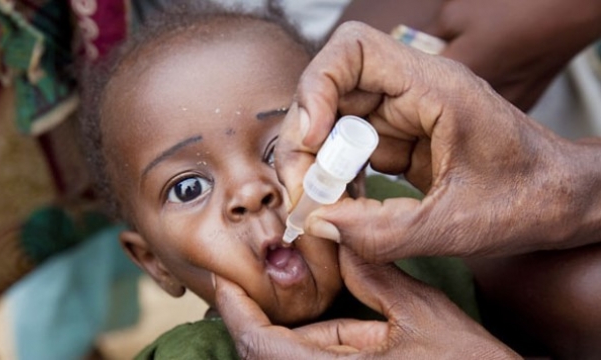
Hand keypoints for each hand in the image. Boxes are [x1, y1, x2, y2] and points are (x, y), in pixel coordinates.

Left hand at [215, 248, 518, 358]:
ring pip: (284, 357)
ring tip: (271, 288)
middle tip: (244, 277)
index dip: (237, 312)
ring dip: (271, 327)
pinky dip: (298, 338)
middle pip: (266, 353)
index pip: (262, 347)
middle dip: (251, 315)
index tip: (223, 282)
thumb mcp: (420, 313)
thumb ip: (373, 274)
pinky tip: (306, 316)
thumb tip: (338, 234)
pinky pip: (308, 359)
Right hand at [276, 22, 600, 261]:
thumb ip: (383, 232)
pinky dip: (341, 178)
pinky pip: (356, 151)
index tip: (313, 137)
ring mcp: (407, 116)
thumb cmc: (529, 201)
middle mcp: (414, 92)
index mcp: (433, 87)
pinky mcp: (404, 142)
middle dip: (308, 141)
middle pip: (333, 92)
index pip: (354, 50)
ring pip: (339, 123)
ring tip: (321, 206)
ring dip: (322, 163)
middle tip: (303, 191)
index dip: (318, 86)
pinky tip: (343, 207)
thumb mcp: (455, 226)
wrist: (564, 203)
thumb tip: (320, 223)